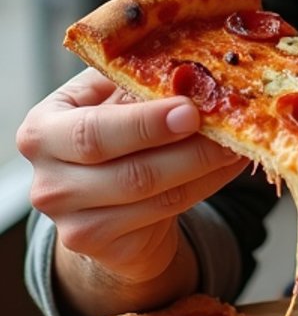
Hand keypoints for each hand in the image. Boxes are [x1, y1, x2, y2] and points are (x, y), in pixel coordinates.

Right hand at [17, 69, 246, 305]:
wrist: (103, 200)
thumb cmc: (111, 137)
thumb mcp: (111, 102)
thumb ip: (137, 84)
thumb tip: (194, 70)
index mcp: (41, 131)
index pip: (92, 131)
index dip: (144, 123)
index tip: (190, 110)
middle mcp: (47, 182)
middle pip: (125, 170)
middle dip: (183, 149)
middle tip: (224, 128)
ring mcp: (70, 222)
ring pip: (151, 194)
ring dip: (204, 166)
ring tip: (237, 143)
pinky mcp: (98, 245)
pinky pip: (164, 212)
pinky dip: (204, 186)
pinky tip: (227, 167)